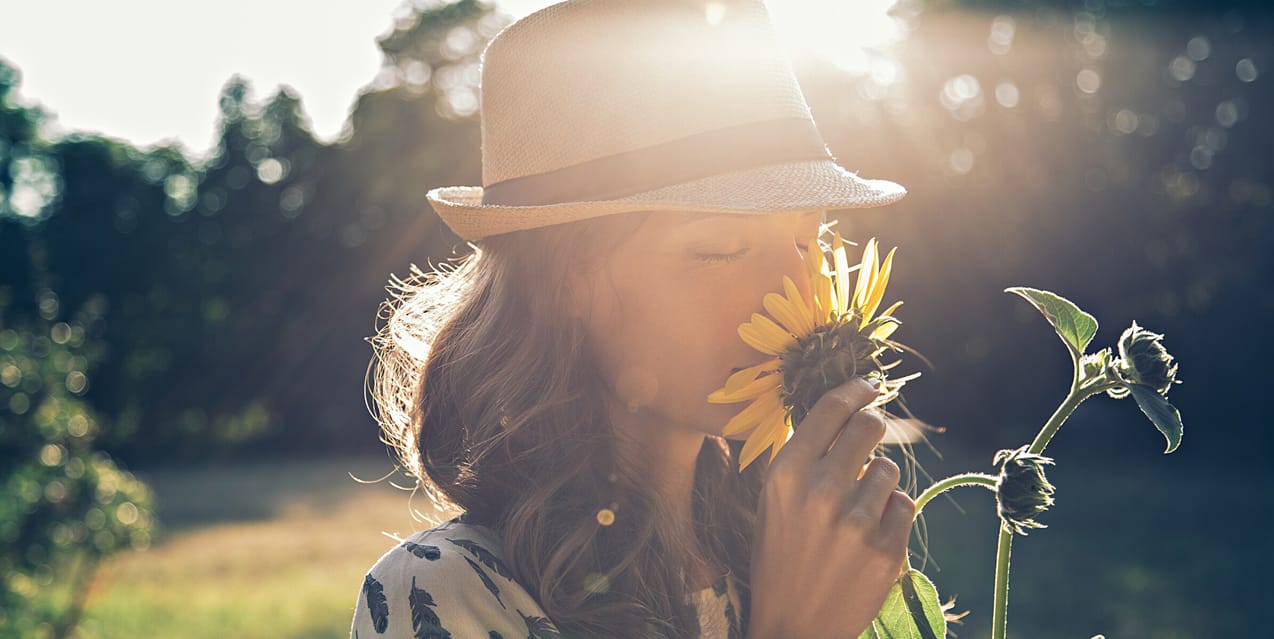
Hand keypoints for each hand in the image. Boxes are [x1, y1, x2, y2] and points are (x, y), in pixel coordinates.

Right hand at [746, 377, 914, 638]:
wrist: (794, 627)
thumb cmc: (779, 558)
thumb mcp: (772, 502)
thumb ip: (802, 458)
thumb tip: (840, 411)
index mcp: (786, 474)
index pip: (831, 409)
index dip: (855, 389)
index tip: (868, 385)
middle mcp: (821, 491)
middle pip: (870, 427)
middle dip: (873, 427)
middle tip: (869, 436)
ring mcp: (857, 522)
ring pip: (889, 469)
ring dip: (878, 482)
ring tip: (856, 510)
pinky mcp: (887, 549)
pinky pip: (905, 504)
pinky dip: (892, 514)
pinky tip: (869, 535)